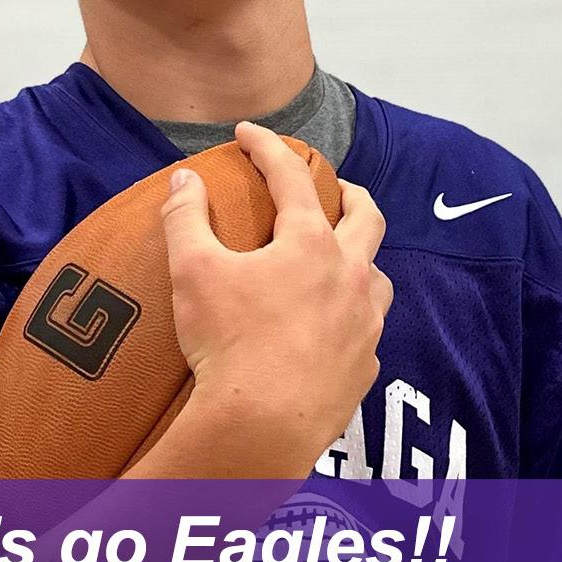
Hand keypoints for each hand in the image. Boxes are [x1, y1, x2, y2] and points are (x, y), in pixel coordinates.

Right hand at [159, 121, 391, 469]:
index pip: (292, 178)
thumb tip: (185, 180)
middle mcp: (349, 277)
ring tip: (339, 260)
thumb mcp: (192, 271)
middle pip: (367, 217)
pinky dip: (352, 317)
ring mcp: (363, 325)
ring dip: (360, 259)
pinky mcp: (363, 368)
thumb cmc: (228, 344)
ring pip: (377, 277)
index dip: (268, 148)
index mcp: (310, 245)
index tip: (249, 134)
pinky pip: (366, 332)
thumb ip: (186, 218)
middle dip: (350, 193)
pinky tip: (332, 328)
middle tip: (334, 187)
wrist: (261, 428)